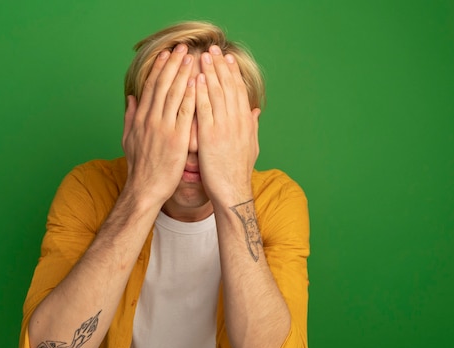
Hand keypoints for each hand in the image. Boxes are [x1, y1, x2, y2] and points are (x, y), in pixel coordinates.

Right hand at [122, 44, 196, 205]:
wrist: (145, 189)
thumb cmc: (139, 167)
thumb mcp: (128, 139)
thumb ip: (130, 116)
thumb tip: (131, 98)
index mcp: (141, 118)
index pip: (150, 87)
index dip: (159, 68)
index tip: (166, 54)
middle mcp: (151, 120)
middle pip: (162, 85)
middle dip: (173, 64)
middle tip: (182, 48)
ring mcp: (164, 129)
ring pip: (174, 94)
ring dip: (183, 74)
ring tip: (192, 58)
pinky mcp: (177, 139)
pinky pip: (185, 113)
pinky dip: (191, 96)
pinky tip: (198, 83)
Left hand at [195, 45, 261, 206]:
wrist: (232, 192)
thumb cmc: (238, 172)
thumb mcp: (250, 146)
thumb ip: (252, 126)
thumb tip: (256, 112)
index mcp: (246, 123)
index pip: (239, 91)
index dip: (232, 73)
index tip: (226, 58)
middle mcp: (237, 122)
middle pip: (229, 87)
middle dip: (220, 66)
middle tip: (213, 49)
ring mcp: (224, 128)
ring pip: (218, 94)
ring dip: (210, 73)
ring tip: (203, 57)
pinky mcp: (210, 136)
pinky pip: (205, 110)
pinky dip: (201, 92)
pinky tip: (197, 79)